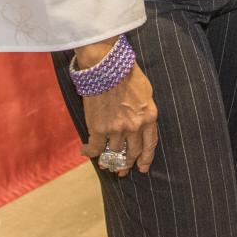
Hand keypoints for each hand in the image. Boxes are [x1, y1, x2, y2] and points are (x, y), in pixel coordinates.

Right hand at [79, 62, 157, 176]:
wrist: (106, 67)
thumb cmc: (127, 74)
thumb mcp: (146, 92)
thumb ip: (146, 110)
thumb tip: (142, 121)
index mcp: (149, 117)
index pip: (150, 145)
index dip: (145, 159)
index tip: (141, 168)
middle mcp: (135, 127)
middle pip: (132, 152)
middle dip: (126, 163)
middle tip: (121, 170)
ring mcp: (116, 129)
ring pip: (113, 151)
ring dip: (108, 159)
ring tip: (104, 163)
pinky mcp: (99, 128)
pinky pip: (94, 147)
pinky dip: (89, 151)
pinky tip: (86, 152)